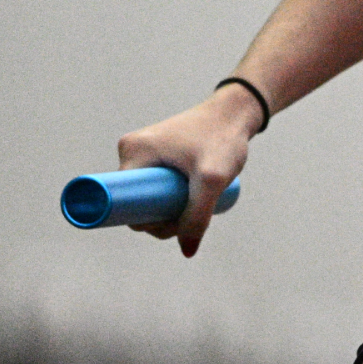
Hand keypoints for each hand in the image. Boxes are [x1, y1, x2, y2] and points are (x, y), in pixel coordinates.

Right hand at [115, 83, 262, 256]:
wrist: (237, 113)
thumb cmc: (223, 139)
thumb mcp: (212, 180)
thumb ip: (198, 216)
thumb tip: (187, 251)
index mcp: (132, 152)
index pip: (125, 203)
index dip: (147, 221)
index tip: (176, 221)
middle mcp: (132, 150)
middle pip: (137, 202)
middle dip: (161, 217)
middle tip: (193, 214)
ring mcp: (143, 152)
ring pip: (149, 196)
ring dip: (168, 208)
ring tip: (197, 202)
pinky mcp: (157, 154)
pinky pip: (155, 185)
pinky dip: (170, 197)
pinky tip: (189, 198)